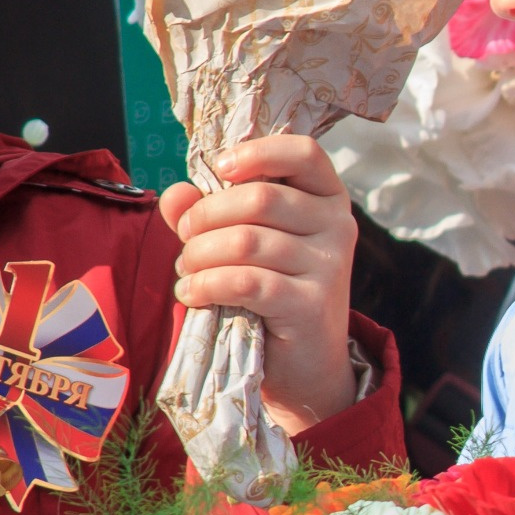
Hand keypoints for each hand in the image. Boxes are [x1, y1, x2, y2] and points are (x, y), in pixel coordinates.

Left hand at [159, 134, 358, 433]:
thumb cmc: (272, 292)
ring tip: (188, 272)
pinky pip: (244, 282)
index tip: (221, 169)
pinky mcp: (310, 304)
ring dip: (198, 257)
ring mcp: (330, 265)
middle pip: (258, 198)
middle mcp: (337, 225)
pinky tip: (193, 294)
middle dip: (205, 218)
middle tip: (186, 241)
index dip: (259, 152)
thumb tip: (177, 194)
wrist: (307, 363)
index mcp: (326, 198)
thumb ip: (207, 213)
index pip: (304, 152)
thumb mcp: (243, 242)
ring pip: (244, 241)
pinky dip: (206, 286)